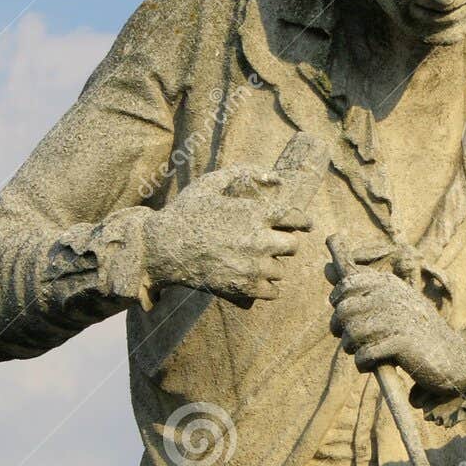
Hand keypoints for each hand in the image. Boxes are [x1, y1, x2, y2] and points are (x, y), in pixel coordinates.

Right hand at [141, 165, 313, 304]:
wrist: (163, 247)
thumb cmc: (187, 212)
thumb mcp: (211, 183)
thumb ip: (245, 174)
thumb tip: (278, 179)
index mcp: (255, 213)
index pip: (296, 218)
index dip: (301, 221)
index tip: (303, 225)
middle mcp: (259, 240)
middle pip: (293, 246)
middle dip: (283, 243)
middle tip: (269, 243)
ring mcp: (253, 266)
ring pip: (281, 269)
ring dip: (272, 265)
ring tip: (255, 261)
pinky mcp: (244, 287)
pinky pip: (273, 291)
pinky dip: (267, 287)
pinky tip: (254, 279)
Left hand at [328, 267, 465, 394]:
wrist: (453, 357)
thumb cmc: (415, 330)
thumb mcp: (389, 303)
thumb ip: (358, 287)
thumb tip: (325, 266)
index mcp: (389, 284)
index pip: (347, 284)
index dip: (338, 302)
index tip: (346, 316)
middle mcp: (392, 296)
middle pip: (344, 310)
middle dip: (340, 328)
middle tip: (350, 340)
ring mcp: (397, 319)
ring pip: (352, 333)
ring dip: (350, 348)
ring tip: (360, 353)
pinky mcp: (401, 343)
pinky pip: (365, 353)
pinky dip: (362, 363)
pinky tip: (369, 365)